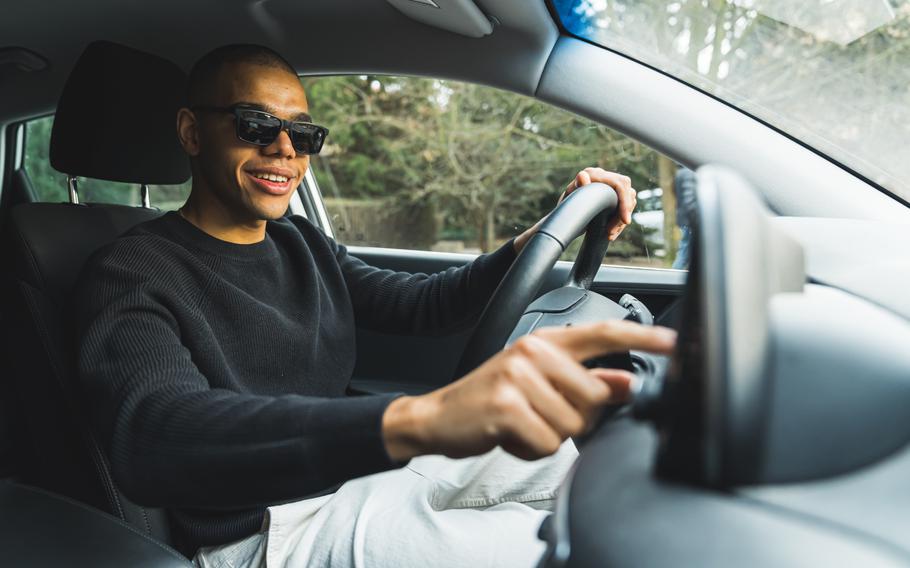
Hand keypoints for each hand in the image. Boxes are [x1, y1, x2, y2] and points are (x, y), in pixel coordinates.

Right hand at [382, 321, 675, 461]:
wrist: (438, 415)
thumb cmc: (491, 399)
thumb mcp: (538, 383)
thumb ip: (584, 380)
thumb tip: (627, 383)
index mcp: (545, 341)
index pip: (604, 333)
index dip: (643, 337)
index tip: (674, 344)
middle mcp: (533, 352)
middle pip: (594, 396)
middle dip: (575, 419)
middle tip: (540, 415)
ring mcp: (519, 377)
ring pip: (573, 425)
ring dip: (550, 436)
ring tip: (522, 425)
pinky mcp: (507, 405)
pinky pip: (547, 442)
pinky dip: (531, 449)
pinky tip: (510, 436)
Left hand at [514, 167, 636, 252]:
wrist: (564, 219)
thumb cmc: (565, 209)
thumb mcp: (569, 200)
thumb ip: (576, 187)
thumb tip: (583, 176)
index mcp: (593, 174)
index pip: (620, 184)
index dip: (625, 201)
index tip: (625, 220)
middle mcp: (603, 176)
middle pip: (628, 192)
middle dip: (624, 213)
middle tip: (611, 232)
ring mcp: (610, 185)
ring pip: (629, 201)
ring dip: (620, 221)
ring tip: (608, 234)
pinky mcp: (614, 196)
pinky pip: (626, 207)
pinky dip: (620, 222)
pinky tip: (610, 234)